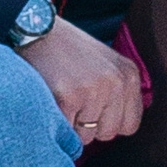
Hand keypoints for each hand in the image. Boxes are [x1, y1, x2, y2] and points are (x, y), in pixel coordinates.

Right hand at [18, 17, 144, 143]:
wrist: (36, 30)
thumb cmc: (68, 51)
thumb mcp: (105, 63)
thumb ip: (119, 93)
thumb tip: (120, 129)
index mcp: (128, 74)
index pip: (129, 126)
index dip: (107, 121)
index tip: (92, 106)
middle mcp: (115, 82)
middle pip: (107, 134)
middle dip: (88, 125)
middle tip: (73, 97)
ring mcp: (93, 89)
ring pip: (85, 137)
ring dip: (70, 125)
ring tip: (61, 96)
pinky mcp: (68, 97)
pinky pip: (66, 133)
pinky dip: (55, 122)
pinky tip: (51, 99)